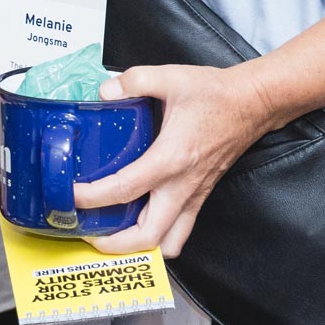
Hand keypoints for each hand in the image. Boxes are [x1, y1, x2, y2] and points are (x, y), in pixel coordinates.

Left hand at [74, 62, 278, 257]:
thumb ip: (134, 81)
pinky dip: (157, 236)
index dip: (92, 197)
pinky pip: (180, 230)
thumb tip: (105, 92)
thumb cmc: (215, 93)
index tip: (71, 196)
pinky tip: (136, 222)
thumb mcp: (170, 77)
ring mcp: (193, 194)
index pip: (124, 190)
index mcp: (170, 158)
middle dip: (114, 244)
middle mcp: (182, 185)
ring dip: (138, 247)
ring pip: (168, 242)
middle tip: (87, 232)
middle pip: (147, 235)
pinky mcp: (199, 195)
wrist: (253, 104)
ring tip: (111, 236)